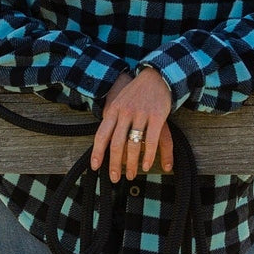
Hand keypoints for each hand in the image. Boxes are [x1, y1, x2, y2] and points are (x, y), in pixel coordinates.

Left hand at [90, 67, 173, 181]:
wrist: (156, 76)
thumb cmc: (135, 93)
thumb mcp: (119, 102)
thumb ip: (112, 120)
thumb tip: (104, 142)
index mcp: (113, 110)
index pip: (102, 134)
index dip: (98, 152)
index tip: (95, 167)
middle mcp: (125, 112)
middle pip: (116, 144)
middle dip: (114, 164)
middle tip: (115, 177)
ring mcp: (141, 114)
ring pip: (133, 145)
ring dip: (131, 163)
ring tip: (130, 174)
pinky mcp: (157, 116)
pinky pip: (152, 140)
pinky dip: (148, 155)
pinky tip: (146, 165)